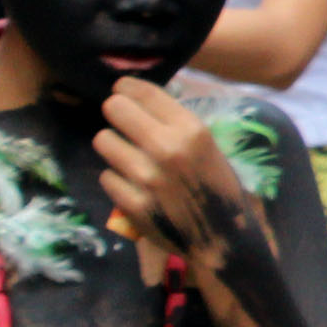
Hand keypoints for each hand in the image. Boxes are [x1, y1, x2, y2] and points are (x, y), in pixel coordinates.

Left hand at [95, 81, 259, 261]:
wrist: (222, 239)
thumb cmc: (218, 188)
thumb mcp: (208, 148)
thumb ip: (177, 125)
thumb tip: (139, 99)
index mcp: (192, 131)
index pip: (144, 93)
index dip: (127, 87)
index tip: (121, 89)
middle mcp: (167, 149)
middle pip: (115, 109)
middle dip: (116, 112)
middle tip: (121, 120)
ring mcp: (146, 177)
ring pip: (104, 141)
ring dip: (113, 146)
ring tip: (127, 155)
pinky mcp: (131, 203)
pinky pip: (106, 176)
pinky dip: (117, 178)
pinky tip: (133, 185)